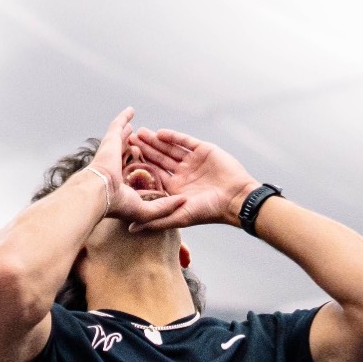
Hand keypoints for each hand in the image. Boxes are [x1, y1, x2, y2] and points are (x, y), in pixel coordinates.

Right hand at [84, 109, 183, 229]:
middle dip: (143, 149)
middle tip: (150, 145)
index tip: (160, 167)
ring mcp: (113, 152)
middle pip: (136, 155)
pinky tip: (131, 111)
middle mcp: (119, 166)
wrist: (98, 193)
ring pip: (127, 140)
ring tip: (141, 129)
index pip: (142, 173)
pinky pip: (119, 125)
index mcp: (127, 183)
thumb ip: (165, 207)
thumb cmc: (119, 204)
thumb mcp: (147, 210)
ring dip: (134, 135)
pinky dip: (124, 118)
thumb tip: (183, 200)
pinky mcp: (111, 140)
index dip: (151, 169)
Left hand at [126, 127, 258, 231]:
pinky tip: (160, 133)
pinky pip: (185, 141)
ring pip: (170, 148)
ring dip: (156, 141)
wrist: (236, 199)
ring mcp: (193, 161)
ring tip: (140, 133)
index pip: (154, 175)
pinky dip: (173, 136)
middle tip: (129, 141)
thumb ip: (155, 221)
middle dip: (145, 150)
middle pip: (160, 159)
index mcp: (176, 188)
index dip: (141, 167)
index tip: (126, 160)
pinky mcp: (204, 150)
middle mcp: (183, 174)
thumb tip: (130, 228)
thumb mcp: (178, 217)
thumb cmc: (209, 211)